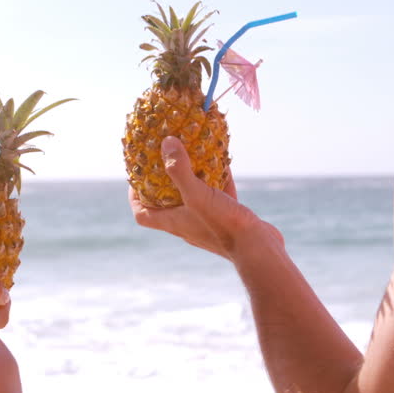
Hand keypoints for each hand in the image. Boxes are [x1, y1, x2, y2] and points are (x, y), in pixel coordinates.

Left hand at [130, 136, 281, 259]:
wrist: (259, 250)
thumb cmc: (223, 225)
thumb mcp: (196, 194)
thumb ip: (179, 169)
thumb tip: (166, 142)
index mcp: (173, 222)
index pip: (142, 214)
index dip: (135, 196)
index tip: (136, 177)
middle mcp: (187, 223)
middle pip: (167, 202)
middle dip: (165, 179)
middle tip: (165, 157)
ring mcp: (208, 222)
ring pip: (195, 195)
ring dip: (194, 175)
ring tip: (193, 153)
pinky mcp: (228, 218)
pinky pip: (219, 194)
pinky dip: (219, 177)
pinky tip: (223, 159)